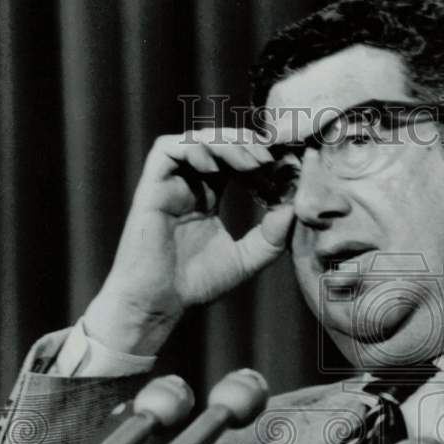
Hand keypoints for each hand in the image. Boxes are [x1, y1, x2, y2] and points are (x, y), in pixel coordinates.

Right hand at [84, 128, 294, 354]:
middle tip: (272, 160)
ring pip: (196, 140)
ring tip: (252, 163)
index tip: (285, 168)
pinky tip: (216, 168)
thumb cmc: (195, 285)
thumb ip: (271, 237)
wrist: (159, 303)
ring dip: (226, 144)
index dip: (260, 159)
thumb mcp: (246, 260)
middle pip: (219, 145)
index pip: (236, 162)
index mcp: (208, 197)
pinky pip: (166, 149)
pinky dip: (193, 149)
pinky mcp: (150, 187)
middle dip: (248, 145)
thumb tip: (293, 209)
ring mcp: (169, 184)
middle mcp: (188, 185)